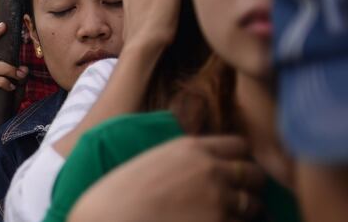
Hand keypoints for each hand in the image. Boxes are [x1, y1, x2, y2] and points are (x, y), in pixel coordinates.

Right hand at [69, 136, 264, 221]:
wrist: (107, 219)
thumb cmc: (118, 195)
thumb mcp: (151, 162)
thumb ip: (181, 159)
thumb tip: (201, 168)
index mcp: (191, 148)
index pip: (239, 146)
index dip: (240, 160)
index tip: (234, 173)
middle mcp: (210, 170)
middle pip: (253, 175)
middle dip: (250, 188)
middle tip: (239, 200)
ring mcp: (218, 201)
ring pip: (254, 206)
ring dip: (246, 215)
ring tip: (228, 218)